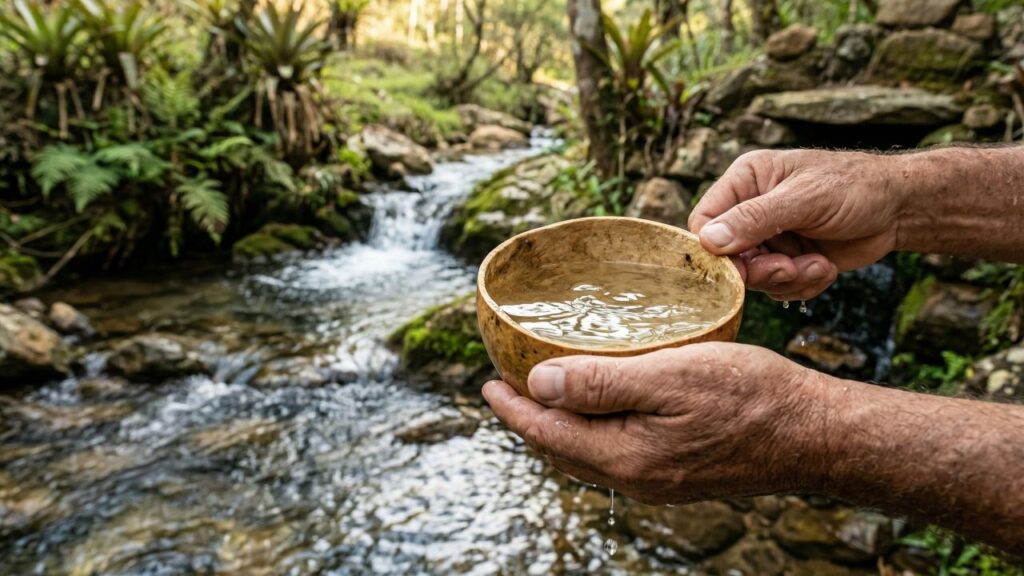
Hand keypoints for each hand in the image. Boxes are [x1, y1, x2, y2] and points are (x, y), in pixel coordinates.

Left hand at [481, 343, 828, 503]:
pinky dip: (591, 430)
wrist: (814, 435)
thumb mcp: (672, 376)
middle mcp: (635, 478)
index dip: (513, 408)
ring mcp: (657, 480)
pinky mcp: (677, 473)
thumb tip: (539, 384)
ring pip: (586, 454)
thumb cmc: (751, 397)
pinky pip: (614, 454)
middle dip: (529, 419)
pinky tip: (599, 408)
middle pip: (561, 450)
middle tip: (508, 385)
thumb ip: (602, 383)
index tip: (488, 383)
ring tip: (544, 394)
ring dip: (558, 426)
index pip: (547, 434)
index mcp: (626, 457)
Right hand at [689, 150, 903, 300]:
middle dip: (760, 270)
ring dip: (786, 279)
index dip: (715, 250)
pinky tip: (825, 268)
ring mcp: (769, 238)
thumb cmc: (855, 187)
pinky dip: (802, 285)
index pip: (704, 221)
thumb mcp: (804, 199)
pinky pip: (778, 287)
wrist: (899, 208)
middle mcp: (750, 209)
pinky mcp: (788, 261)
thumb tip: (708, 242)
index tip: (739, 267)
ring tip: (818, 265)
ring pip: (753, 278)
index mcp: (745, 181)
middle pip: (727, 257)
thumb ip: (755, 219)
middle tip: (788, 268)